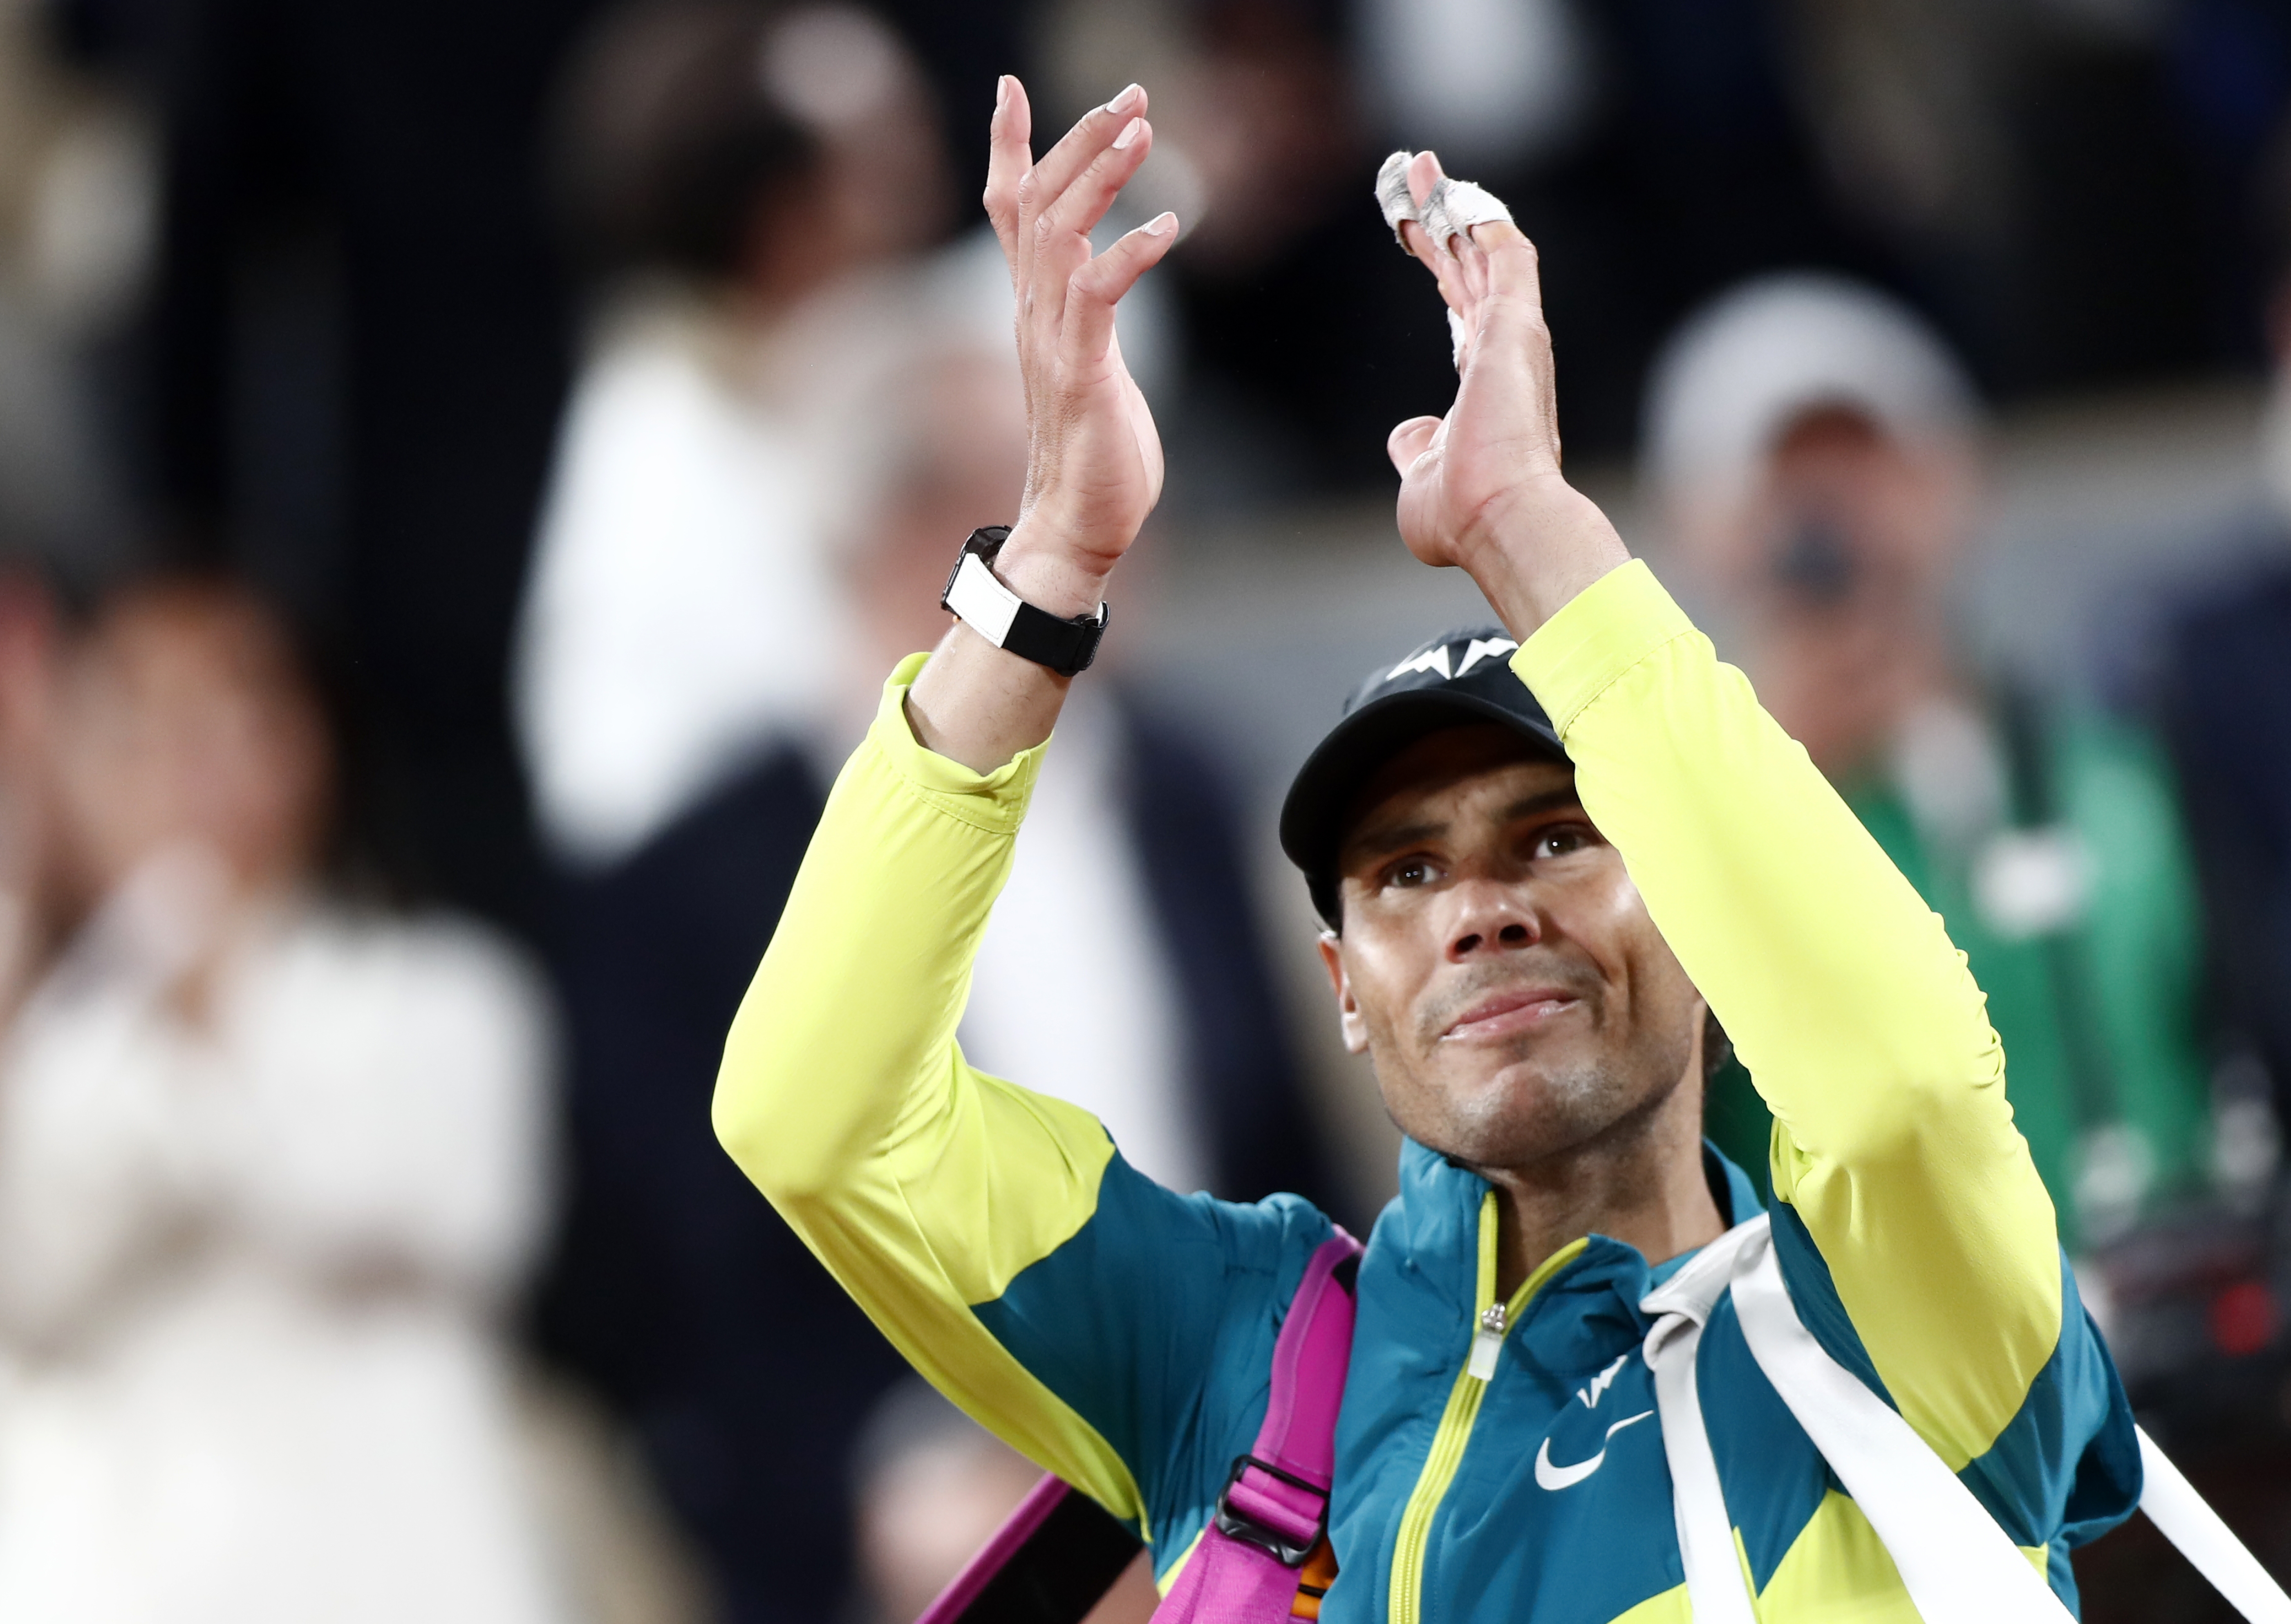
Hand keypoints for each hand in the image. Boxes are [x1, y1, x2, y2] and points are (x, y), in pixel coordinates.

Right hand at [903, 79, 1176, 771]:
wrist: (1076, 527)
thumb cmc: (1095, 453)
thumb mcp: (1088, 364)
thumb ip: (1088, 316)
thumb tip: (1099, 279)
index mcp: (1035, 308)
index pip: (1009, 211)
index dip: (1007, 147)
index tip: (1008, 88)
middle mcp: (1033, 314)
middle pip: (1035, 201)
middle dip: (1078, 140)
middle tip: (1128, 94)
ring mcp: (1053, 342)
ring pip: (1059, 233)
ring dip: (1101, 176)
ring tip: (1142, 130)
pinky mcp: (1081, 374)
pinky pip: (1099, 296)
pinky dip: (1130, 254)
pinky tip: (1169, 226)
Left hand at [1385, 153, 1624, 630]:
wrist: (1497, 521)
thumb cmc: (1462, 516)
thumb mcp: (1419, 476)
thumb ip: (1416, 447)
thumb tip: (1409, 431)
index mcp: (1485, 383)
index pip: (1461, 304)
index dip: (1438, 263)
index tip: (1413, 230)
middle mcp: (1505, 352)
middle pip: (1470, 265)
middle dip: (1440, 218)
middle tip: (1410, 177)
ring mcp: (1515, 337)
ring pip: (1486, 248)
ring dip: (1452, 204)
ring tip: (1418, 164)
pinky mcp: (1518, 327)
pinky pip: (1507, 254)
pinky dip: (1484, 217)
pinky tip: (1455, 185)